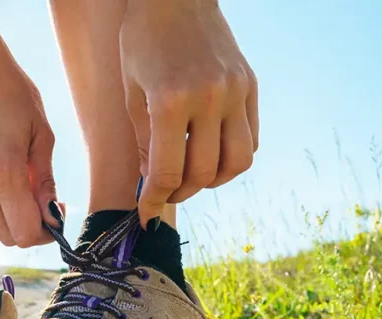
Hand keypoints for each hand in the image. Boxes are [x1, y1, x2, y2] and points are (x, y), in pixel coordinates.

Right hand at [0, 0, 59, 246]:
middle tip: (38, 207)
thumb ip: (45, 181)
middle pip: (4, 236)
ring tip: (13, 202)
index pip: (23, 232)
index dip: (43, 233)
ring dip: (1, 227)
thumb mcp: (42, 134)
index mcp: (4, 171)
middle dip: (26, 229)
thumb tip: (52, 216)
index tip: (52, 217)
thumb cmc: (11, 94)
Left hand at [120, 0, 257, 226]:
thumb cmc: (142, 40)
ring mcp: (236, 92)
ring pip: (238, 163)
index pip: (167, 171)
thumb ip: (144, 139)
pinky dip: (232, 157)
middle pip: (204, 173)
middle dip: (180, 192)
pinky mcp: (251, 86)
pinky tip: (211, 153)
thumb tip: (152, 182)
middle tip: (164, 193)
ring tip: (191, 177)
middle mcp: (209, 98)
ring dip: (214, 181)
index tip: (146, 215)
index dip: (154, 200)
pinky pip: (251, 139)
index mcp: (171, 100)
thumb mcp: (131, 90)